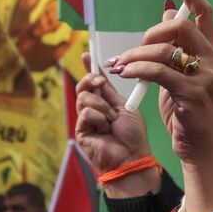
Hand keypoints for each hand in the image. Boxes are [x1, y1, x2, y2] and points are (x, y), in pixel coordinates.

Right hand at [75, 55, 157, 196]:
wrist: (132, 156)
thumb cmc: (132, 135)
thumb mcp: (124, 107)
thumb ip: (110, 92)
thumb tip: (101, 73)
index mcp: (105, 103)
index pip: (93, 82)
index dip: (88, 68)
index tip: (86, 54)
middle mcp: (93, 110)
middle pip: (83, 86)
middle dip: (92, 81)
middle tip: (101, 84)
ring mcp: (85, 120)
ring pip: (84, 98)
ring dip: (102, 107)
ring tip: (111, 121)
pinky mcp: (80, 130)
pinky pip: (85, 113)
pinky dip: (98, 118)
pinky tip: (105, 129)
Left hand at [109, 0, 212, 211]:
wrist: (202, 152)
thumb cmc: (187, 116)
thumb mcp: (180, 78)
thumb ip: (174, 47)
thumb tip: (167, 10)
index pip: (204, 11)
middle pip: (181, 25)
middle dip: (151, 32)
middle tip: (132, 52)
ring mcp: (206, 78)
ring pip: (165, 49)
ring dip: (135, 55)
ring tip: (119, 66)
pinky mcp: (192, 94)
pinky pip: (157, 71)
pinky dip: (136, 69)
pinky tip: (124, 74)